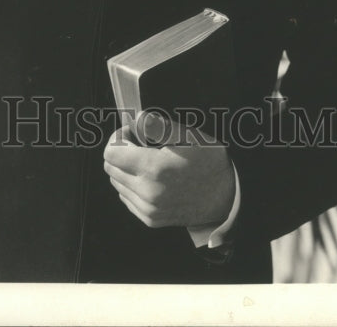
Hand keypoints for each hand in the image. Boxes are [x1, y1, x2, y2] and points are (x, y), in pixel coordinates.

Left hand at [103, 115, 234, 228]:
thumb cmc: (209, 161)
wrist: (226, 197)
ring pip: (116, 183)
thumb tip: (137, 118)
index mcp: (154, 169)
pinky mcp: (151, 219)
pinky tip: (150, 177)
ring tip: (148, 160)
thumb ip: (159, 126)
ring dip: (125, 168)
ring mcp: (148, 209)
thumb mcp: (189, 136)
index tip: (133, 132)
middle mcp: (148, 192)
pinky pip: (126, 198)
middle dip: (120, 150)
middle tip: (141, 143)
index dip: (119, 137)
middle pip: (110, 167)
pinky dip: (131, 184)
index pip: (111, 153)